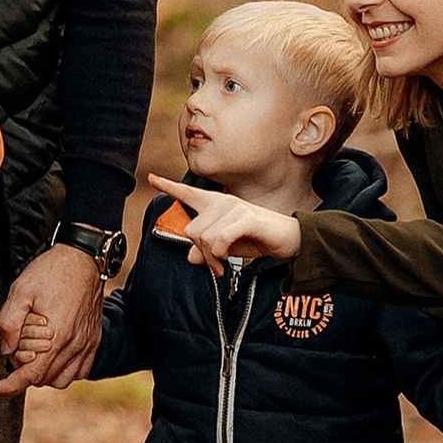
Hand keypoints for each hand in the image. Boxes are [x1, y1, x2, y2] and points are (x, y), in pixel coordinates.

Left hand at [0, 243, 104, 396]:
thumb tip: (6, 351)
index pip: (30, 375)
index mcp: (56, 335)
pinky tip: (52, 354)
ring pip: (61, 380)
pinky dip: (63, 371)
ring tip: (33, 353)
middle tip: (15, 348)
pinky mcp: (94, 340)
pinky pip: (79, 371)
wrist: (83, 257)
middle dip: (24, 371)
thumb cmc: (50, 272)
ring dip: (43, 374)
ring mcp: (87, 344)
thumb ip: (9, 323)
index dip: (8, 387)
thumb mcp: (20, 290)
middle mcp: (74, 345)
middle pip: (43, 378)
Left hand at [146, 175, 300, 270]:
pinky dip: (220, 254)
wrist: (290, 239)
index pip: (188, 193)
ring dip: (211, 257)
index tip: (151, 178)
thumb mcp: (226, 247)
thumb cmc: (257, 239)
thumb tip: (190, 257)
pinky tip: (228, 259)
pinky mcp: (245, 218)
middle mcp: (222, 201)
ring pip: (203, 238)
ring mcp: (234, 208)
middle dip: (200, 252)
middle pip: (191, 231)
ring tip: (223, 263)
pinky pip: (218, 240)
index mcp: (216, 204)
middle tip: (214, 264)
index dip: (168, 186)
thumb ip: (206, 250)